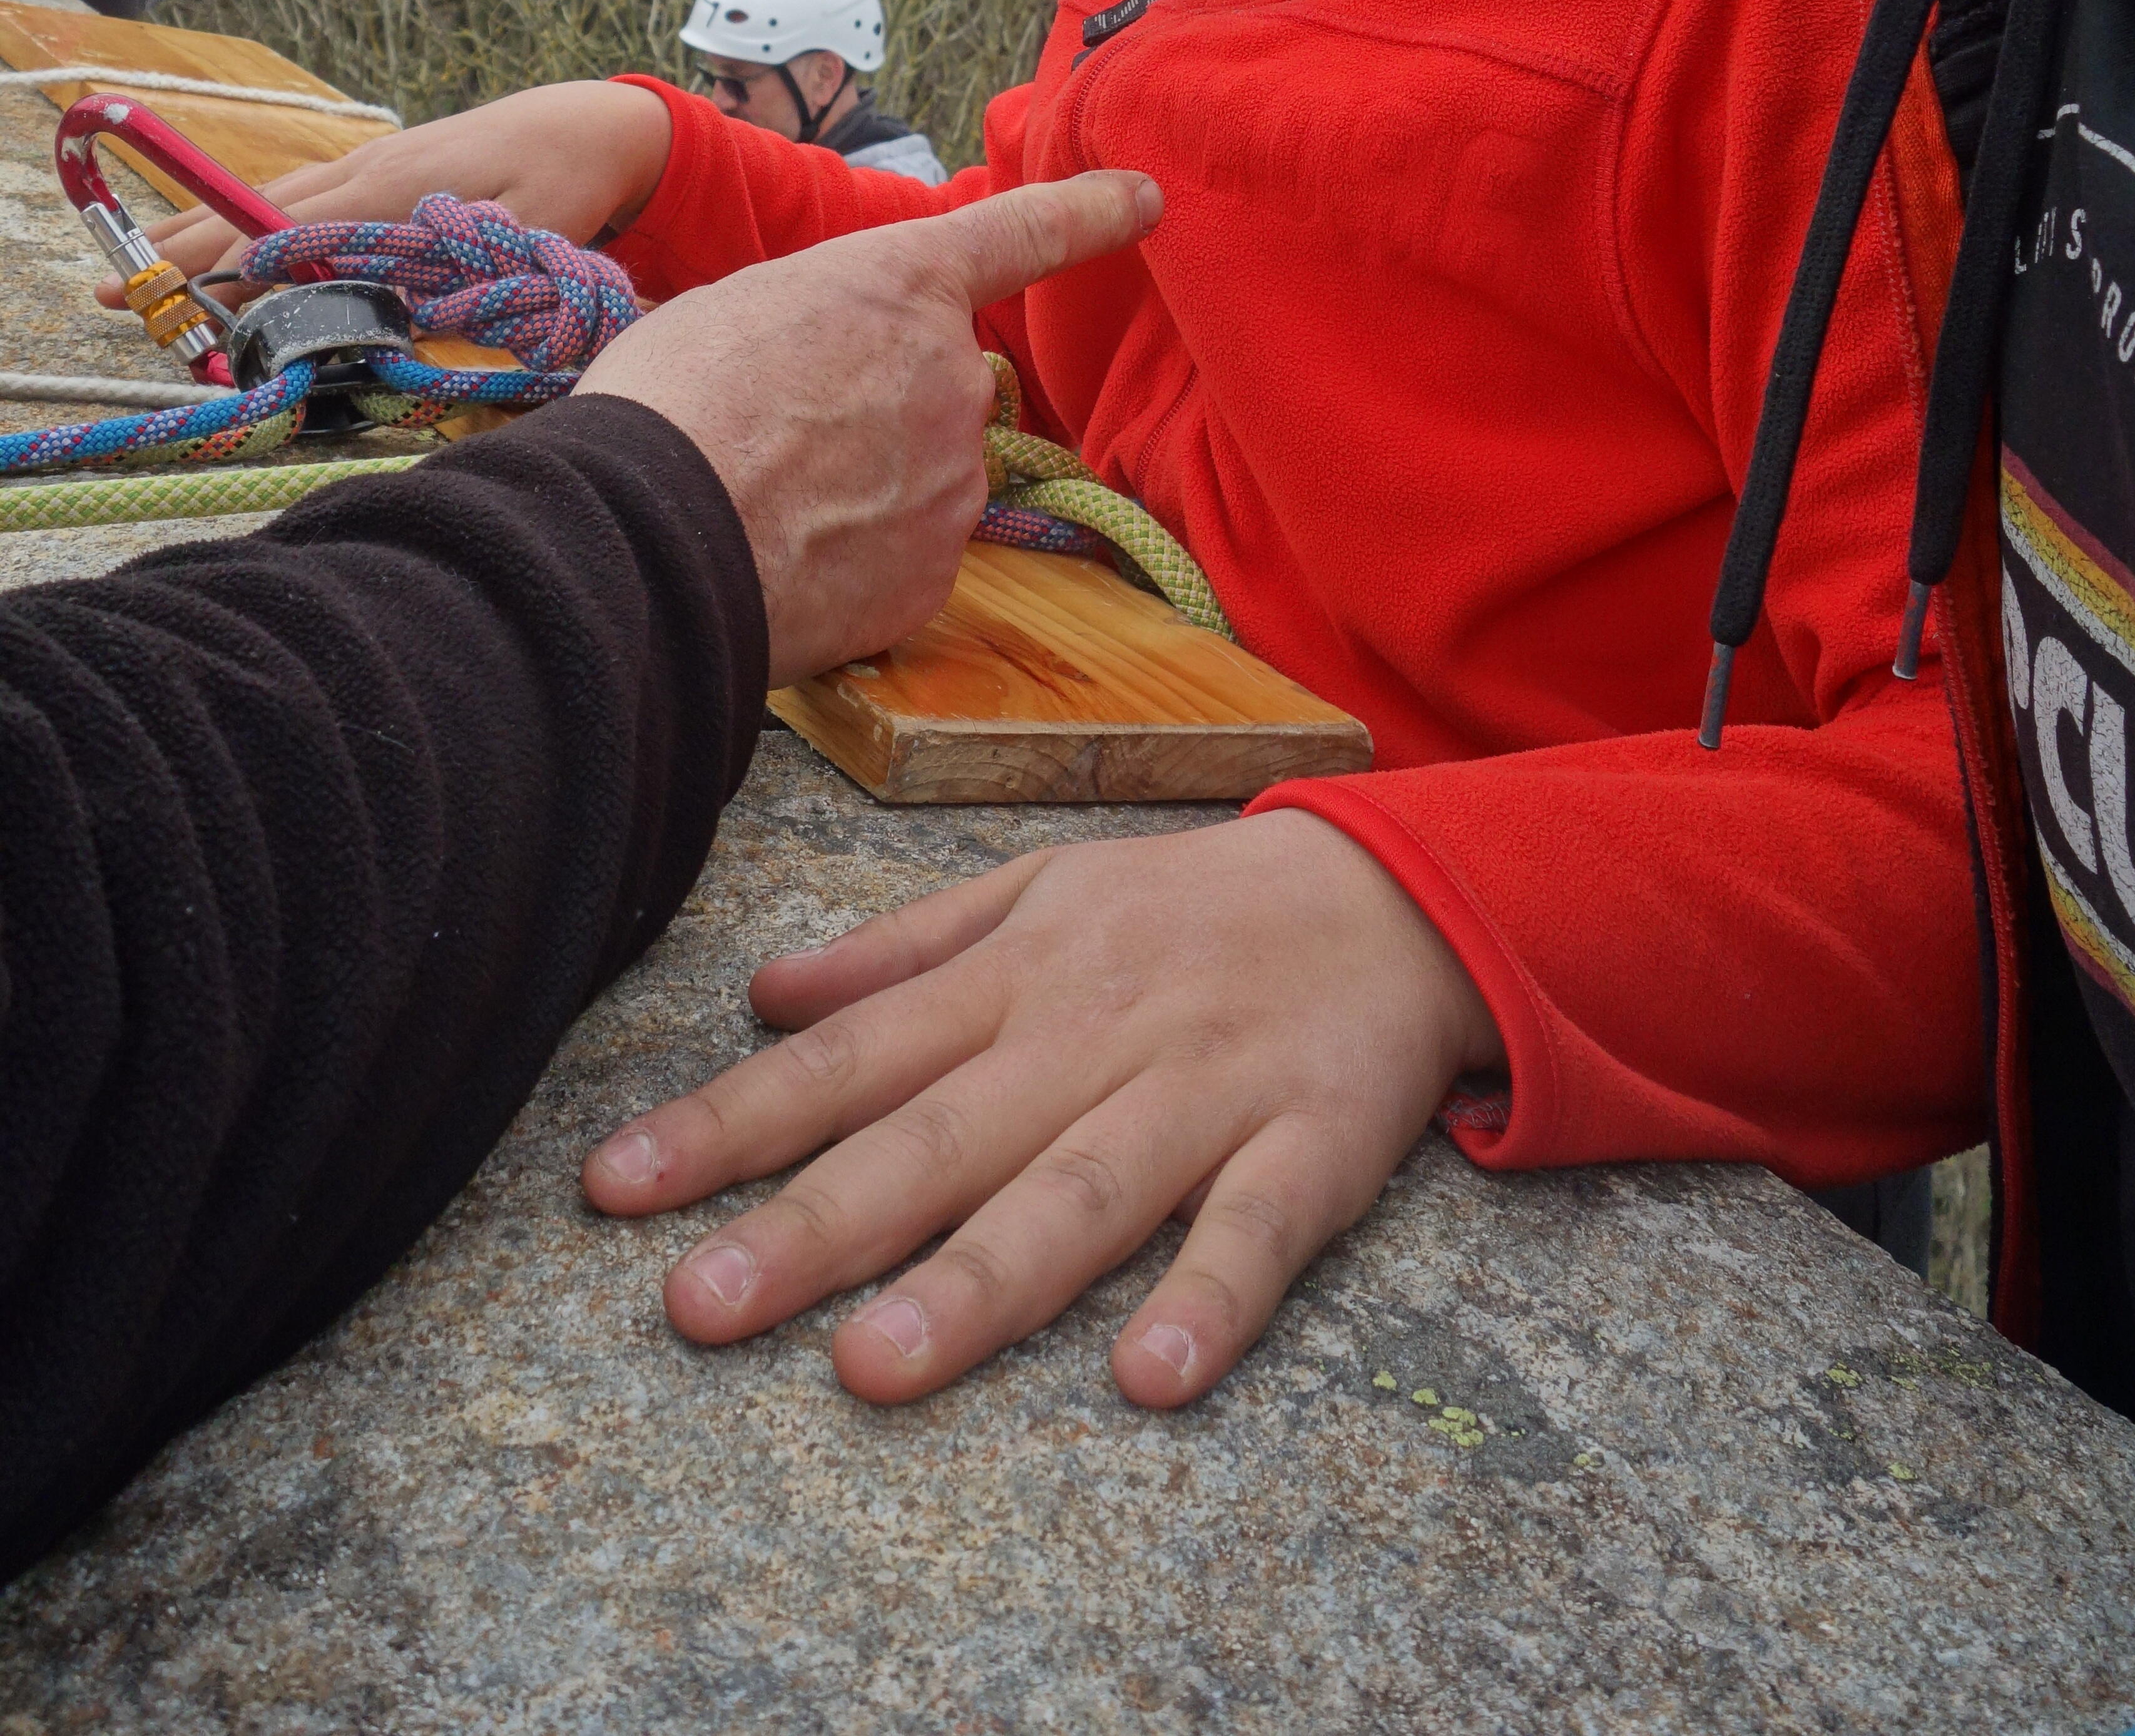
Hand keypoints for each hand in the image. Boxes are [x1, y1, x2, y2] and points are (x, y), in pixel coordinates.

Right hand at [97, 79, 675, 304]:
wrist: (592, 123)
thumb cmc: (568, 181)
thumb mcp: (534, 238)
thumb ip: (471, 275)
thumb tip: (408, 317)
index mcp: (397, 188)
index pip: (298, 232)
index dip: (241, 270)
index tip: (189, 302)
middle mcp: (369, 171)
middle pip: (261, 215)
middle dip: (190, 254)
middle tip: (119, 291)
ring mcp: (369, 166)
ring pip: (270, 202)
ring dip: (206, 237)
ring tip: (143, 273)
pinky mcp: (379, 171)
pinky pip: (297, 196)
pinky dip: (248, 219)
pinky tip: (220, 244)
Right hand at [577, 168, 1161, 681]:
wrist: (652, 537)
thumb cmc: (671, 403)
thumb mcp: (737, 311)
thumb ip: (816, 325)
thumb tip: (816, 369)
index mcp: (903, 286)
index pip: (1021, 232)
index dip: (1090, 211)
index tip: (1145, 199)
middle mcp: (953, 377)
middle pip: (937, 388)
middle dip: (878, 412)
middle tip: (779, 437)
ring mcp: (955, 482)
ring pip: (922, 480)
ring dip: (863, 491)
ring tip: (766, 504)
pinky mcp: (935, 577)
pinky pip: (903, 559)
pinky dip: (854, 564)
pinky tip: (786, 563)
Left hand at [582, 809, 1499, 1405]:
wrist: (1392, 889)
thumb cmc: (1187, 909)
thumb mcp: (1039, 889)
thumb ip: (904, 950)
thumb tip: (764, 992)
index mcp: (1018, 975)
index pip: (850, 1056)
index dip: (729, 1120)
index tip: (615, 1190)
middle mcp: (1091, 1032)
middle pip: (941, 1138)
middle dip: (815, 1223)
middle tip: (699, 1307)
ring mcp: (1202, 1090)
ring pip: (1081, 1192)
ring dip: (980, 1279)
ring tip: (876, 1367)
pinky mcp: (1311, 1144)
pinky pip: (1257, 1230)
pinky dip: (1210, 1296)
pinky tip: (1153, 1372)